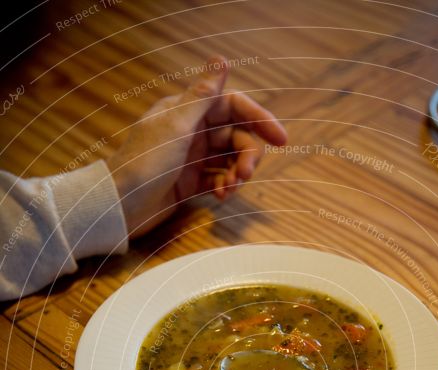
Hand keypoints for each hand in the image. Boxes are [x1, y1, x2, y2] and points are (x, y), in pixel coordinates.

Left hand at [107, 56, 286, 237]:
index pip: (234, 107)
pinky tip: (222, 196)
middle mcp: (193, 131)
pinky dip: (225, 187)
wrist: (121, 206)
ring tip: (230, 189)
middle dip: (247, 155)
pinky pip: (219, 180)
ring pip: (231, 160)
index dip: (259, 119)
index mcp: (189, 110)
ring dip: (237, 174)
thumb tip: (222, 59)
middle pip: (237, 137)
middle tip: (246, 174)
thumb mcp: (176, 125)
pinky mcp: (191, 183)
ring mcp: (193, 158)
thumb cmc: (144, 161)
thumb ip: (202, 95)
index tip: (280, 138)